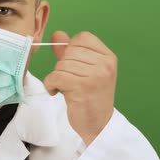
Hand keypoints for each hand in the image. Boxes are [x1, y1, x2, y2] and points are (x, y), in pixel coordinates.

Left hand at [43, 31, 116, 145]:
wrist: (97, 124)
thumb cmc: (89, 96)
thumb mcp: (83, 70)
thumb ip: (69, 52)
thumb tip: (57, 34)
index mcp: (108, 57)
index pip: (82, 38)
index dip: (71, 49)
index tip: (74, 65)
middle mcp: (105, 64)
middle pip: (69, 51)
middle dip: (63, 65)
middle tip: (69, 80)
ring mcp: (96, 75)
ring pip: (61, 64)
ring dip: (57, 77)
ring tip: (65, 88)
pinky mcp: (83, 87)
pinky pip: (56, 76)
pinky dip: (51, 84)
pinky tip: (56, 91)